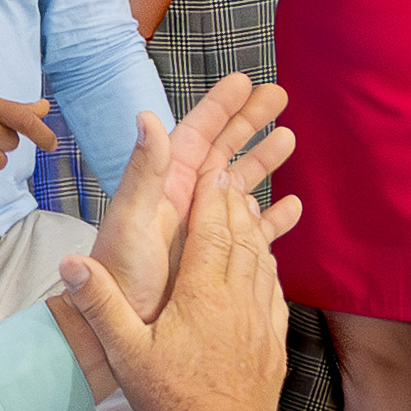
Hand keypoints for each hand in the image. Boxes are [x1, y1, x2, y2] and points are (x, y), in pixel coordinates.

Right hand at [55, 143, 294, 410]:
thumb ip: (100, 305)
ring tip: (248, 211)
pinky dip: (270, 269)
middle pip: (241, 239)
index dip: (212, 197)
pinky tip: (266, 267)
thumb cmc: (172, 401)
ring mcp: (261, 322)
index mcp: (203, 294)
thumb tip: (71, 263)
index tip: (212, 170)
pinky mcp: (274, 345)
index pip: (212, 231)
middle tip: (230, 179)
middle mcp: (239, 300)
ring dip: (256, 232)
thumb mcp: (126, 353)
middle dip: (234, 205)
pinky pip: (275, 294)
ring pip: (264, 263)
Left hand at [79, 77, 296, 327]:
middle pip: (223, 151)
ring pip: (239, 186)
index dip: (219, 107)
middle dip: (249, 123)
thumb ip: (143, 171)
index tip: (243, 81)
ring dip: (263, 163)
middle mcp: (186, 202)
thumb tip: (146, 116)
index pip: (195, 135)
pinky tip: (293, 208)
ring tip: (290, 140)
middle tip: (278, 96)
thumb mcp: (130, 220)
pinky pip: (250, 232)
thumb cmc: (118, 277)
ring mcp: (202, 230)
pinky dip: (272, 219)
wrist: (117, 329)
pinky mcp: (216, 260)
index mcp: (165, 186)